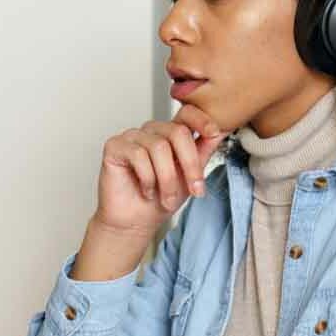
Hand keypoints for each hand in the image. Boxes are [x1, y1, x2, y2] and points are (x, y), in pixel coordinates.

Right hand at [94, 103, 228, 234]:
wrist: (136, 223)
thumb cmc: (160, 200)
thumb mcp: (191, 176)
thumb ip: (203, 152)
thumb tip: (220, 131)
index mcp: (170, 134)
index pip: (187, 113)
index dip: (202, 119)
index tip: (214, 133)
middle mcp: (151, 132)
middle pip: (177, 132)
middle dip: (190, 165)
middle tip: (195, 190)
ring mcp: (131, 137)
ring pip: (159, 147)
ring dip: (167, 179)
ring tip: (166, 198)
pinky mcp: (114, 147)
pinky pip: (137, 155)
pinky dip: (147, 178)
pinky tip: (146, 190)